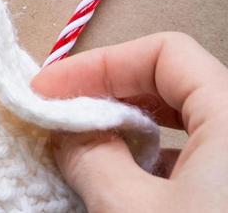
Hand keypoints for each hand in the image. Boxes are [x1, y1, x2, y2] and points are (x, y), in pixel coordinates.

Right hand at [32, 32, 227, 210]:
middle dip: (109, 94)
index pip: (165, 52)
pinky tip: (123, 189)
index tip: (48, 90)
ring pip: (188, 127)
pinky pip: (201, 163)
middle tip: (60, 115)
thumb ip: (91, 156)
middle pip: (175, 84)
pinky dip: (157, 165)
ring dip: (130, 132)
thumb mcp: (129, 208)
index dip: (99, 63)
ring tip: (85, 155)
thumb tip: (68, 133)